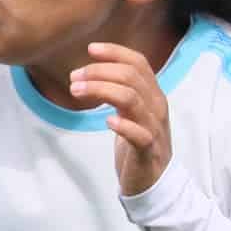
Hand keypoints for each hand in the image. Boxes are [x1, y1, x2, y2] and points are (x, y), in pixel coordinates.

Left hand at [73, 41, 173, 196]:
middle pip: (131, 77)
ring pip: (132, 99)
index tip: (90, 49)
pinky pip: (140, 134)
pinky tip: (107, 121)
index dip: (116, 52)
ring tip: (76, 91)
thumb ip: (120, 90)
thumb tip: (90, 71)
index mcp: (153, 94)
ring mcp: (154, 128)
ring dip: (101, 90)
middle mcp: (156, 107)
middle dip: (99, 71)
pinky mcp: (148, 151)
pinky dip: (124, 126)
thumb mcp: (130, 111)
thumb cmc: (137, 141)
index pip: (139, 63)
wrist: (152, 180)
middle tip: (74, 77)